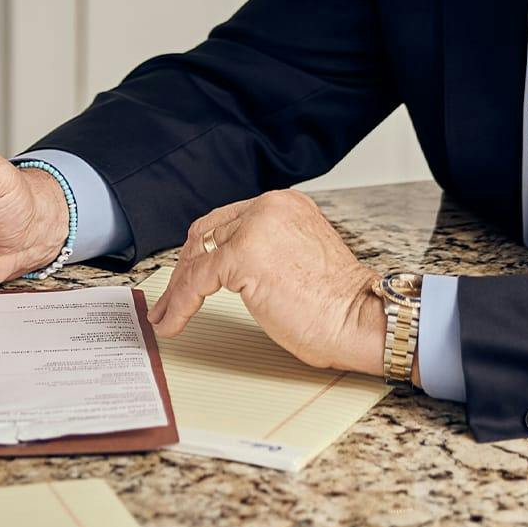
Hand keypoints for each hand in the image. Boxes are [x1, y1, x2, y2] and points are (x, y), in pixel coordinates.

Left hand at [148, 189, 385, 375]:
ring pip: (196, 258)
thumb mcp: (297, 258)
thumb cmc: (338, 303)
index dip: (200, 251)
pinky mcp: (243, 256)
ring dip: (176, 290)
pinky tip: (172, 322)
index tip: (186, 275)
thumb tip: (223, 268)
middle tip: (168, 299)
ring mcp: (255, 228)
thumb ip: (265, 250)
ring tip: (165, 315)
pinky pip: (196, 281)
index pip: (226, 222)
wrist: (362, 320)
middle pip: (206, 235)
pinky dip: (179, 304)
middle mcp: (268, 206)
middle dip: (183, 269)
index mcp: (283, 204)